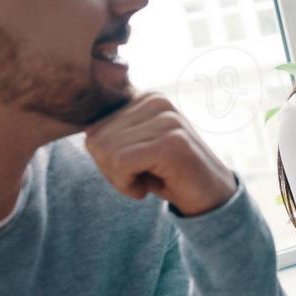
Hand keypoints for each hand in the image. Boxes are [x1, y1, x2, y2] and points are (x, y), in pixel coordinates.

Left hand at [85, 93, 236, 216]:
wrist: (211, 197)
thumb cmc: (169, 175)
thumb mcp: (138, 148)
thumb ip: (113, 133)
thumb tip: (85, 128)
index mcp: (147, 98)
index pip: (94, 129)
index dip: (105, 160)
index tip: (134, 169)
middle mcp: (157, 101)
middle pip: (97, 141)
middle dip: (111, 171)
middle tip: (139, 179)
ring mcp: (167, 120)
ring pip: (107, 152)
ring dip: (121, 180)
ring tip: (147, 181)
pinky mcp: (171, 142)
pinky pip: (121, 164)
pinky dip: (128, 185)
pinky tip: (150, 188)